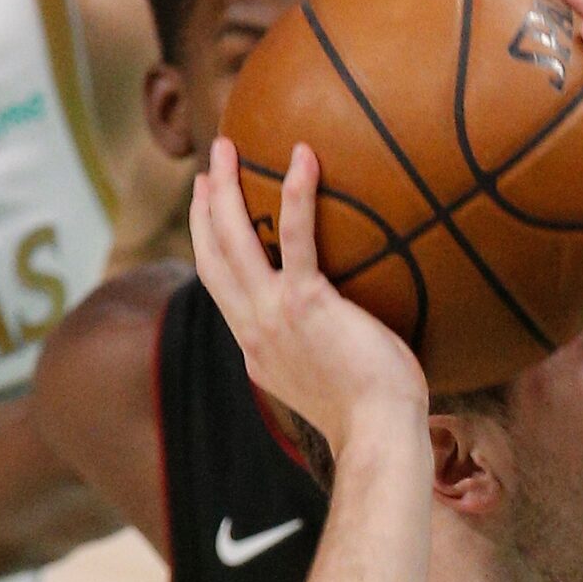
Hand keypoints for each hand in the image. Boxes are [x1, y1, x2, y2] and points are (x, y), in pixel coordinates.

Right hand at [186, 139, 426, 453]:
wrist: (377, 434)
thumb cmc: (372, 415)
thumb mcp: (329, 384)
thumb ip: (320, 357)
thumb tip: (343, 341)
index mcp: (257, 350)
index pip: (221, 289)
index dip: (209, 245)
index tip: (210, 212)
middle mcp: (254, 329)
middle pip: (212, 255)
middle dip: (205, 207)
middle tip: (210, 167)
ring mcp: (273, 314)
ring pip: (233, 237)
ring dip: (226, 187)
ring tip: (227, 146)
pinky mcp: (306, 302)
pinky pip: (294, 236)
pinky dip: (296, 194)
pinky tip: (303, 157)